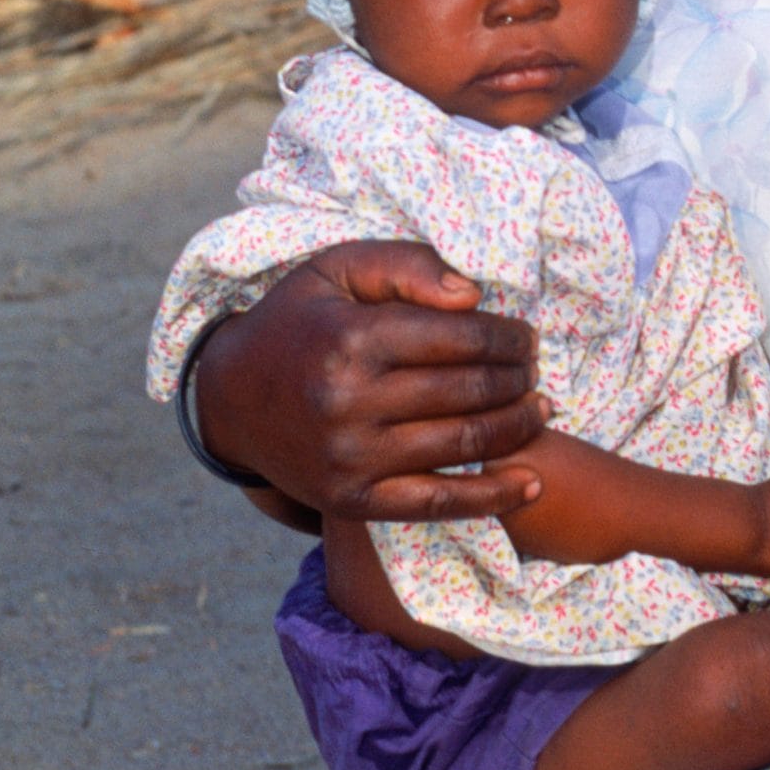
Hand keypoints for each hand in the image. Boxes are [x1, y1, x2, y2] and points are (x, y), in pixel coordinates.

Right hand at [193, 242, 548, 523]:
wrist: (231, 398)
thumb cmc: (300, 321)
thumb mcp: (340, 268)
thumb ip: (407, 266)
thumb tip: (473, 296)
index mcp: (353, 339)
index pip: (461, 338)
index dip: (509, 337)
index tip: (526, 337)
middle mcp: (350, 403)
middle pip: (469, 391)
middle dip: (517, 379)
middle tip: (533, 371)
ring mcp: (351, 459)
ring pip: (463, 443)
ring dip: (517, 427)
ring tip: (539, 409)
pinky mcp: (352, 500)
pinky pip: (437, 503)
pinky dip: (492, 497)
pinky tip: (533, 483)